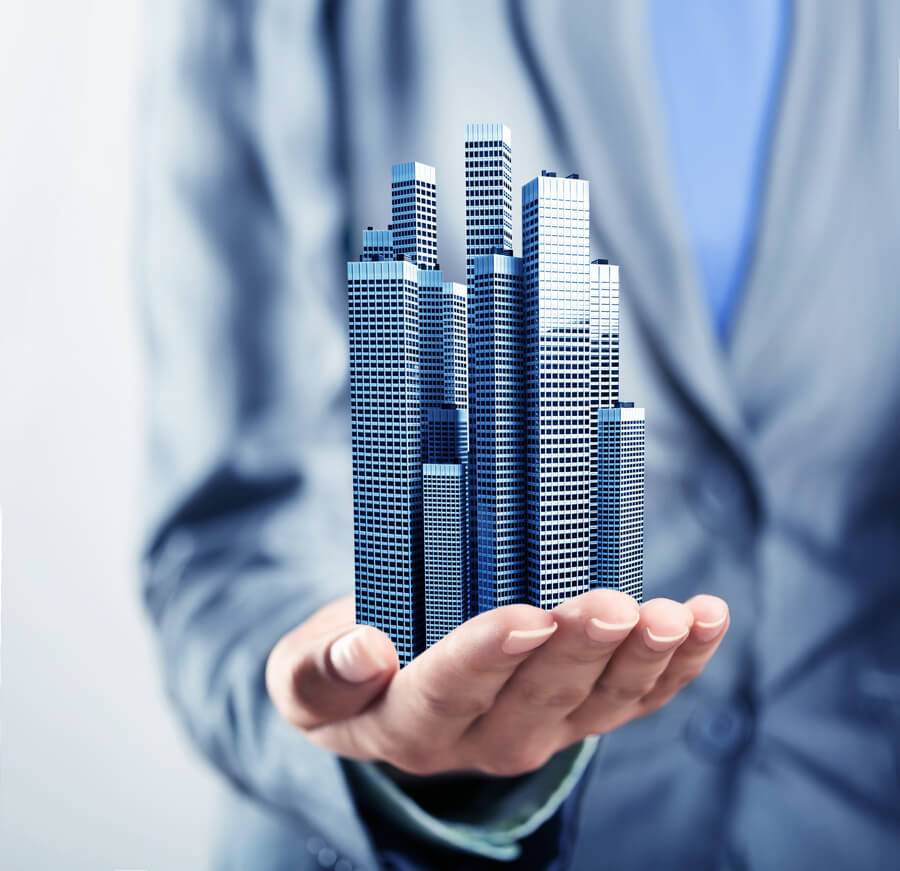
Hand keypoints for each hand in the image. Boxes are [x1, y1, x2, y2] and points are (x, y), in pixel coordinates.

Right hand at [266, 590, 728, 776]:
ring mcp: (545, 728)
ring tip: (673, 616)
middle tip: (608, 605)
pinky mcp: (585, 711)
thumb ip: (319, 671)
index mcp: (410, 723)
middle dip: (578, 650)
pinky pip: (638, 697)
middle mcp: (485, 738)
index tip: (525, 615)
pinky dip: (678, 662)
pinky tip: (706, 619)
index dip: (488, 656)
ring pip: (602, 702)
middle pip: (538, 699)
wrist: (390, 692)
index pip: (448, 692)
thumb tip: (363, 651)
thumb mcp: (302, 672)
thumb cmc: (345, 668)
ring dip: (641, 658)